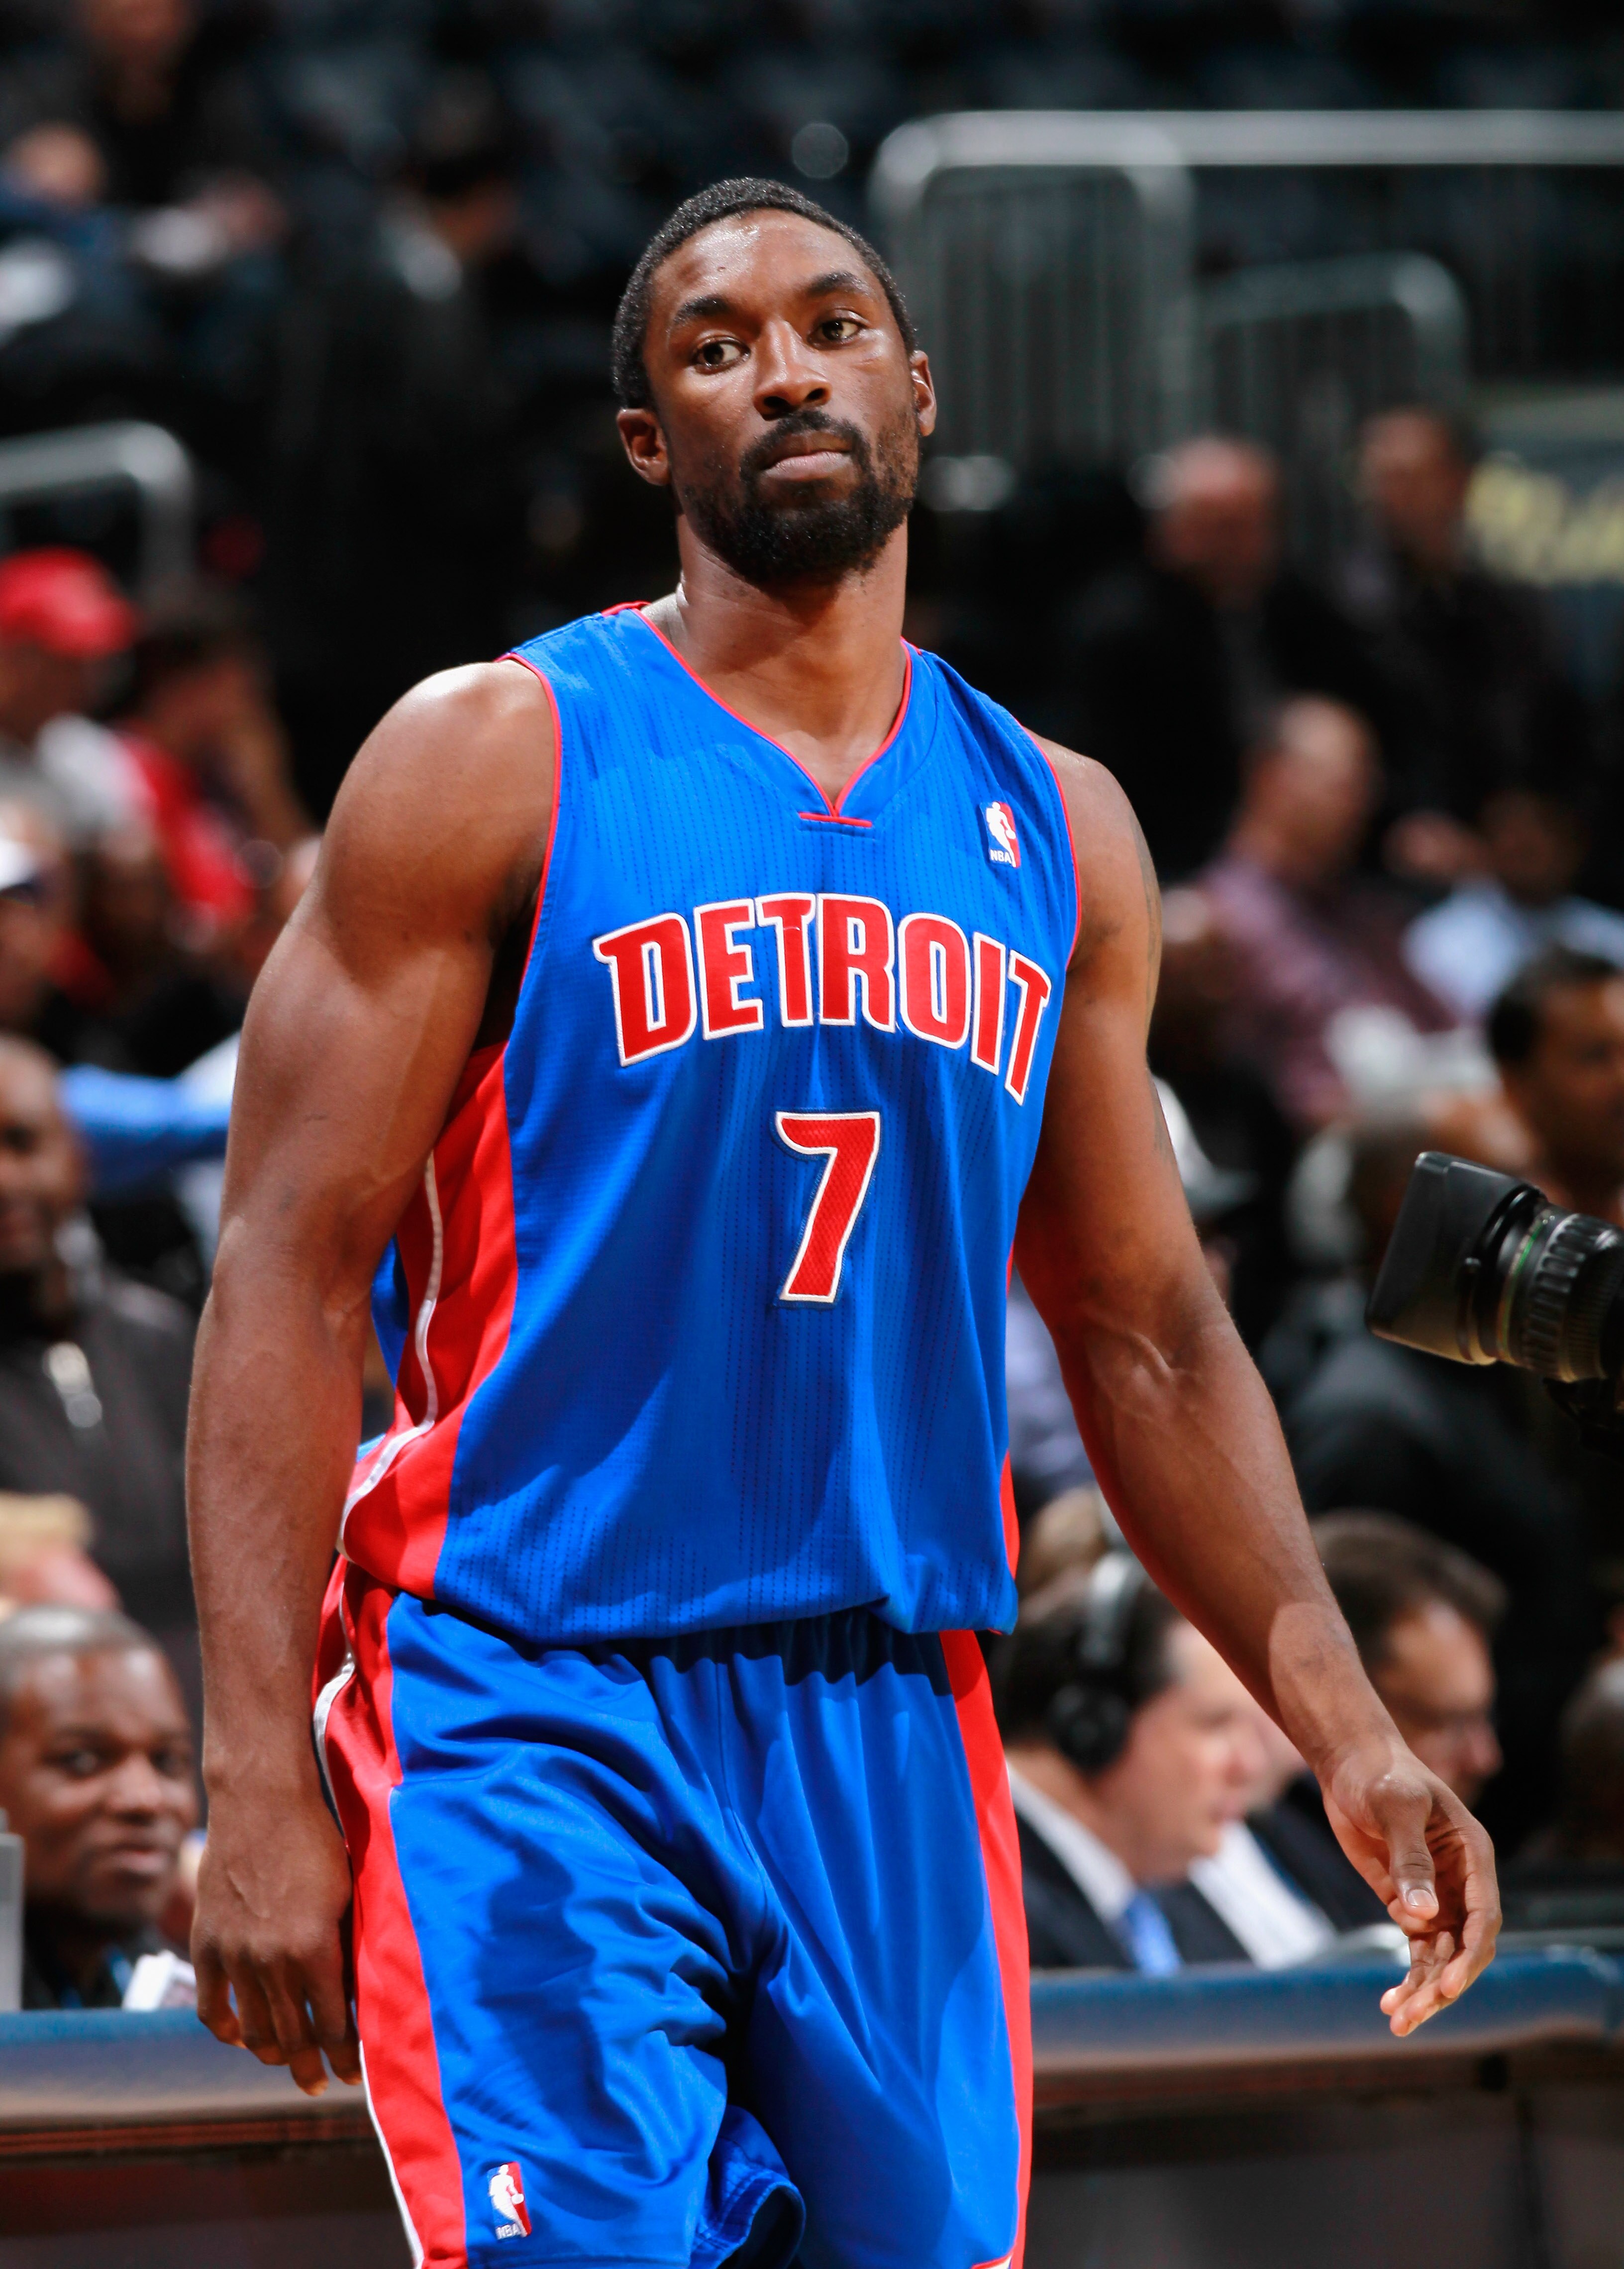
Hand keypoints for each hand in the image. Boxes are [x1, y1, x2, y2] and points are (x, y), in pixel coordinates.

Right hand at [192, 1779, 361, 2095]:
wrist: (263, 1801)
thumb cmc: (319, 1840)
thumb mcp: (347, 1894)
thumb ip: (348, 1947)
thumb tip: (358, 1995)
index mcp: (314, 1949)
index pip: (333, 2025)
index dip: (344, 2056)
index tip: (353, 2075)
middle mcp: (271, 1960)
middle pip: (292, 2037)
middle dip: (309, 2066)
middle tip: (319, 2084)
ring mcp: (235, 1954)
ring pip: (252, 2029)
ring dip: (272, 2055)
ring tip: (286, 2066)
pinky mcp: (207, 1942)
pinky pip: (212, 2004)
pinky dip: (226, 2028)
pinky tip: (240, 2038)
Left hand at [1322, 1739, 1499, 2035]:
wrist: (1351, 1764)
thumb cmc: (1381, 1774)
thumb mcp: (1396, 1807)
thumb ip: (1410, 1859)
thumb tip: (1424, 1915)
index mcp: (1473, 1855)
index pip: (1484, 1916)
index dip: (1469, 1955)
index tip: (1447, 1986)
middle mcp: (1463, 1882)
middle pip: (1465, 1947)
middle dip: (1443, 1984)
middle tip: (1413, 2013)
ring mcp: (1437, 1896)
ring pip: (1441, 1957)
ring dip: (1423, 1990)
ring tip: (1397, 2020)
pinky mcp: (1408, 1903)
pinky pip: (1417, 1950)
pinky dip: (1408, 1978)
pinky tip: (1389, 2003)